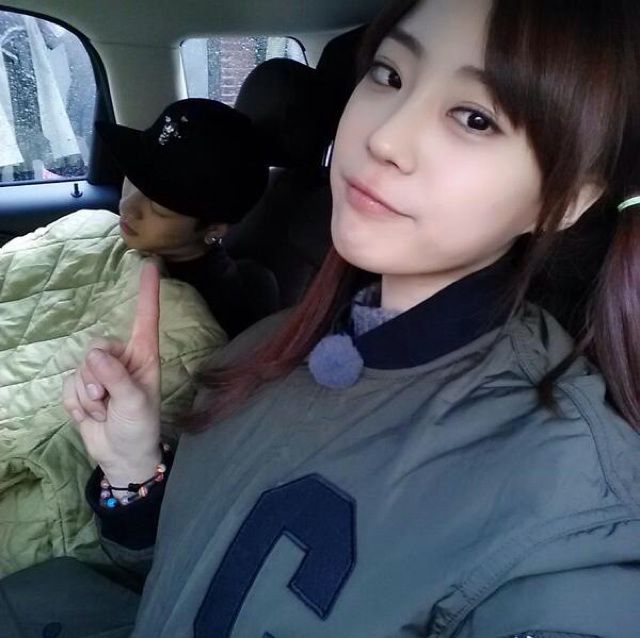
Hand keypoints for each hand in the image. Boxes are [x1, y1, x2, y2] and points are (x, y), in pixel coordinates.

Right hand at [63, 262, 161, 485]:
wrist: (121, 457)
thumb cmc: (139, 428)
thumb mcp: (134, 403)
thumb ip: (115, 377)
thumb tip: (94, 354)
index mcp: (143, 357)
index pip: (145, 320)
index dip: (147, 294)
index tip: (152, 267)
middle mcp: (122, 359)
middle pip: (97, 348)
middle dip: (97, 379)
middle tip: (109, 402)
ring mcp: (100, 374)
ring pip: (80, 370)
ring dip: (89, 397)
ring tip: (105, 411)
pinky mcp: (81, 389)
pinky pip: (67, 387)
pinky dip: (77, 405)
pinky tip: (92, 416)